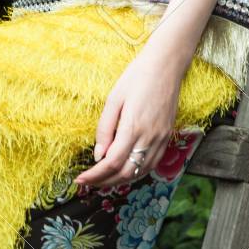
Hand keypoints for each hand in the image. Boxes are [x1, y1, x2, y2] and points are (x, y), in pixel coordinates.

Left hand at [74, 47, 184, 189]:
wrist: (166, 65)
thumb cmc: (137, 77)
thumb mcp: (114, 99)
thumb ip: (105, 129)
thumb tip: (98, 156)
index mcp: (133, 127)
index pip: (112, 162)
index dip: (95, 175)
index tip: (81, 179)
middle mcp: (150, 137)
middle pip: (126, 173)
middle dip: (105, 182)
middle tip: (88, 182)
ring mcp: (161, 139)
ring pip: (140, 172)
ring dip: (120, 180)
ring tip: (103, 179)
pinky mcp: (168, 137)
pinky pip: (152, 164)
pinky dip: (137, 172)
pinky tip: (125, 169)